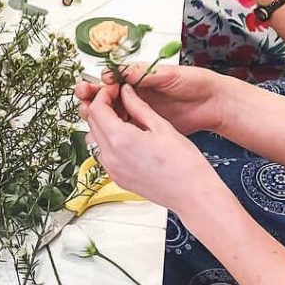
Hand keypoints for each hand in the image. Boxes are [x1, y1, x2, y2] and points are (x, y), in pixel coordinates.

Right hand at [76, 62, 226, 135]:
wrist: (214, 103)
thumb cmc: (195, 82)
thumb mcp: (167, 74)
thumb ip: (143, 74)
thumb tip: (119, 71)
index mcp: (138, 78)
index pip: (111, 80)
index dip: (99, 83)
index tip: (93, 86)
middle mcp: (135, 95)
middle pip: (106, 97)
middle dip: (91, 96)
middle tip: (82, 96)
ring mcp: (140, 112)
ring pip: (112, 114)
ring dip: (98, 113)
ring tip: (86, 112)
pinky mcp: (146, 127)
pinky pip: (125, 129)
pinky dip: (112, 130)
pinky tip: (103, 130)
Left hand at [77, 83, 220, 212]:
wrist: (193, 195)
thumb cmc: (184, 165)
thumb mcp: (162, 127)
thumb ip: (139, 107)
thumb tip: (126, 93)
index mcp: (121, 139)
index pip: (97, 109)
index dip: (104, 95)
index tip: (114, 89)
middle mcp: (111, 156)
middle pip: (92, 123)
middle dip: (102, 107)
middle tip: (118, 99)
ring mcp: (112, 170)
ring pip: (95, 139)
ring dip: (103, 125)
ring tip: (124, 118)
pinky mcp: (117, 179)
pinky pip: (103, 155)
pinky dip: (108, 142)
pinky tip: (127, 137)